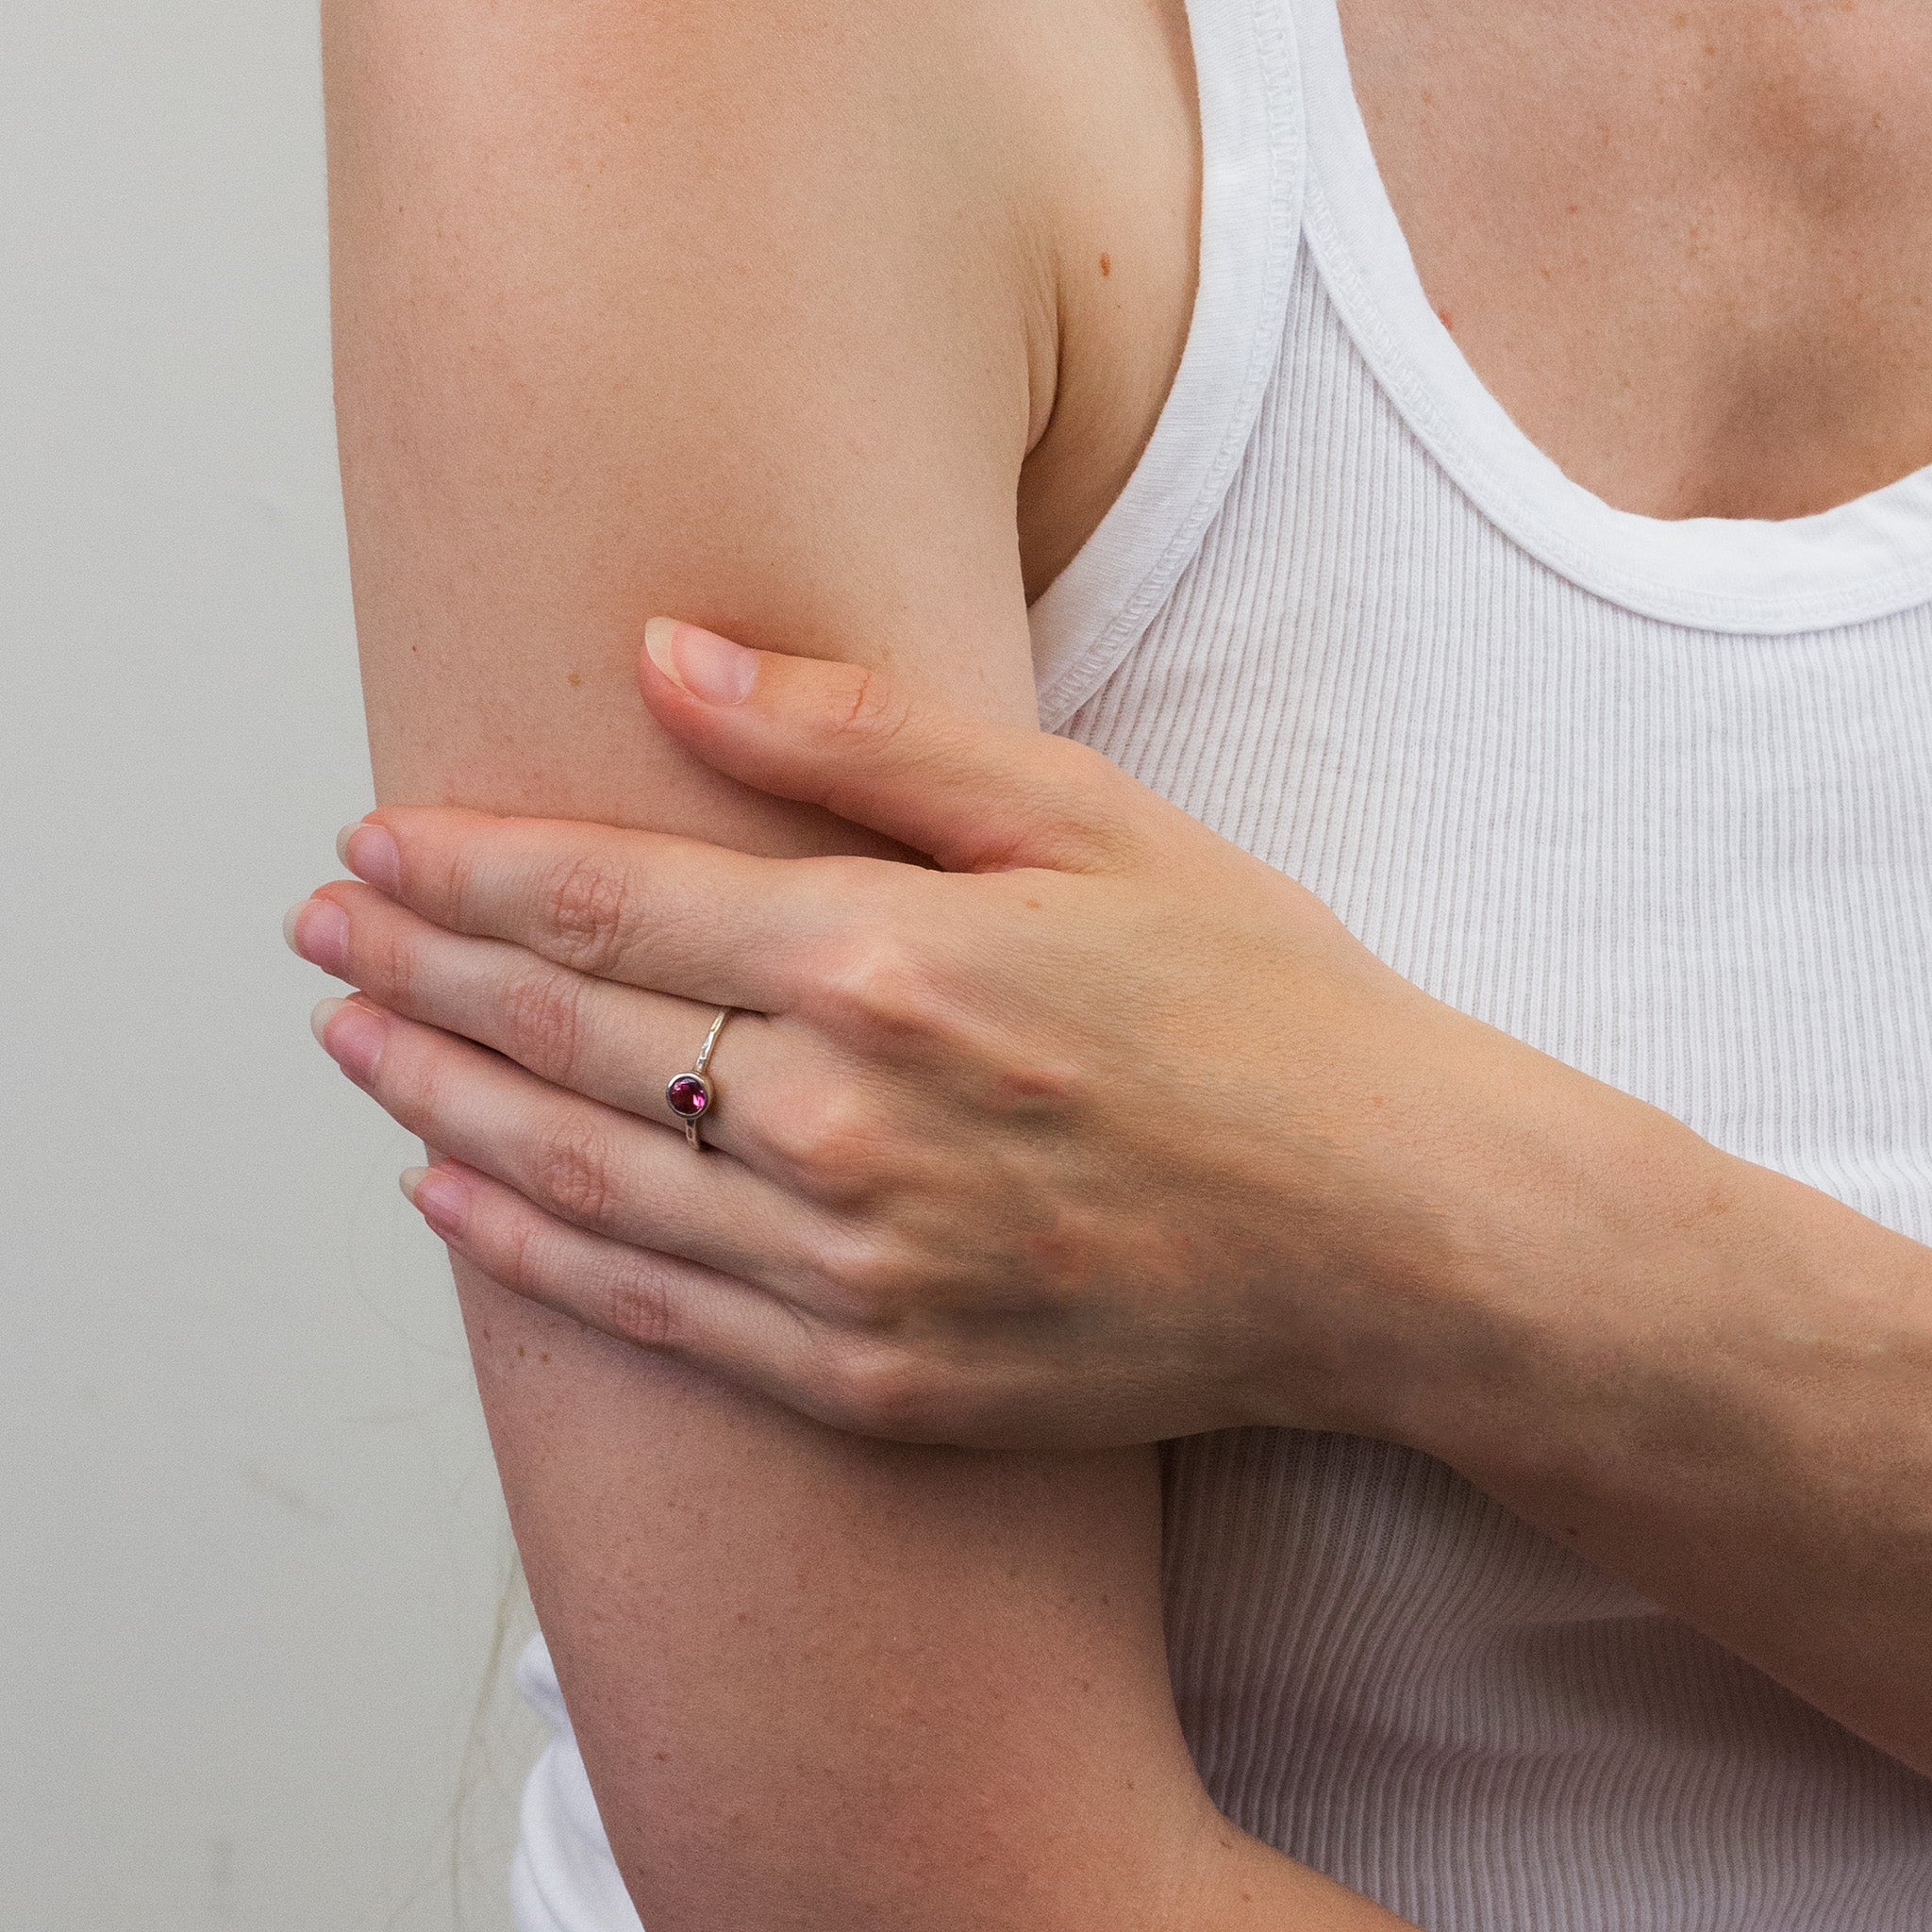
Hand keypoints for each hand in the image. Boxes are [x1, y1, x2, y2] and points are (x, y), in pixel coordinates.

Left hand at [289, 620, 1618, 1449]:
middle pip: (564, 1035)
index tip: (370, 844)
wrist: (1390, 1231)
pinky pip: (656, 1319)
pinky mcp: (881, 1375)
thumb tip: (664, 653)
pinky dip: (531, 1255)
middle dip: (420, 971)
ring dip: (441, 1100)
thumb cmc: (1258, 1001)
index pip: (607, 903)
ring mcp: (855, 1268)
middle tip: (321, 930)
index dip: (468, 869)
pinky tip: (450, 1202)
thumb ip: (862, 732)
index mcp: (890, 957)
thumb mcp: (1090, 817)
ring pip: (580, 1177)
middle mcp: (845, 1120)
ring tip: (350, 1046)